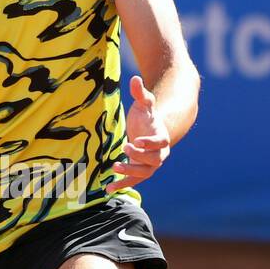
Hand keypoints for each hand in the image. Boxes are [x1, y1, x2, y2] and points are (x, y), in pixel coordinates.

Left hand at [105, 75, 171, 192]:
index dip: (150, 143)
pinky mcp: (140, 172)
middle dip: (139, 157)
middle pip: (154, 160)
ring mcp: (150, 165)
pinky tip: (108, 189)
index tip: (136, 141)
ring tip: (114, 168)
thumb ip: (141, 94)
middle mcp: (159, 153)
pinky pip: (134, 181)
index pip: (160, 142)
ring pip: (144, 173)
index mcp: (161, 136)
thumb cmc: (147, 117)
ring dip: (130, 173)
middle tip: (124, 148)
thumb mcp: (144, 105)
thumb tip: (135, 78)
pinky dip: (122, 185)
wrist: (150, 131)